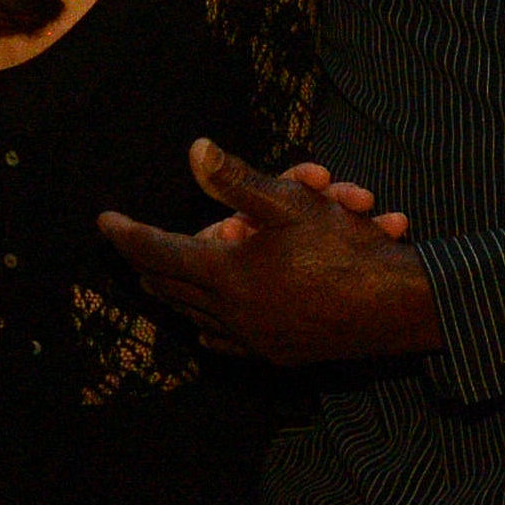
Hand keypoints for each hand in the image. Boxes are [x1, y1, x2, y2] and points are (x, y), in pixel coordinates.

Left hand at [102, 139, 442, 365]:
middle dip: (149, 266)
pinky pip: (229, 343)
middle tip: (127, 249)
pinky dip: (212, 329)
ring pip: (199, 317)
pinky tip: (204, 331)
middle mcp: (233, 314)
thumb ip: (238, 180)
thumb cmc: (349, 249)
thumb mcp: (292, 204)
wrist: (401, 308)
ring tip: (155, 282)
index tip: (103, 221)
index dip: (129, 234)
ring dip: (179, 295)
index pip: (159, 252)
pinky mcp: (279, 354)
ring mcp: (255, 339)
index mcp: (228, 276)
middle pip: (173, 289)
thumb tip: (195, 150)